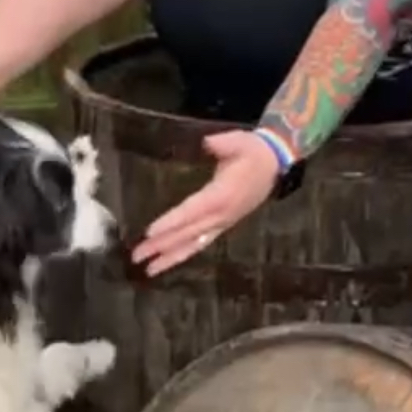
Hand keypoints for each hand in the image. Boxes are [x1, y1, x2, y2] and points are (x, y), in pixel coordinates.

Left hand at [131, 128, 281, 276]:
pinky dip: (184, 253)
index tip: (149, 232)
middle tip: (137, 255)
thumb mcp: (237, 142)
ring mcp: (223, 222)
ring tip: (149, 269)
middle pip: (187, 233)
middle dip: (161, 245)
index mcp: (223, 194)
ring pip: (194, 244)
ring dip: (170, 257)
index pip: (192, 211)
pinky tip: (168, 261)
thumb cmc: (253, 150)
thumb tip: (208, 143)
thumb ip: (220, 144)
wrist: (275, 162)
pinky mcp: (223, 225)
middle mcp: (222, 214)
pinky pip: (202, 243)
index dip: (171, 222)